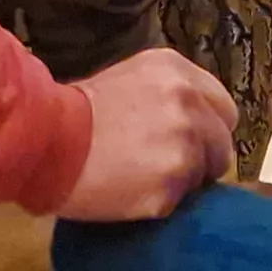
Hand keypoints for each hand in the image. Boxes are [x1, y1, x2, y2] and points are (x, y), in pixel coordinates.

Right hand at [55, 49, 240, 220]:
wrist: (48, 141)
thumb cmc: (78, 109)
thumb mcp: (131, 79)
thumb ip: (170, 94)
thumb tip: (195, 120)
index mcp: (177, 71)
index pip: (224, 107)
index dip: (210, 127)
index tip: (193, 140)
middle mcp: (189, 103)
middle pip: (222, 143)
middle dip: (204, 156)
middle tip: (170, 163)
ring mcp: (184, 144)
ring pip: (204, 175)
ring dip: (182, 179)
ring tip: (143, 175)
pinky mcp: (172, 183)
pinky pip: (179, 199)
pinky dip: (160, 200)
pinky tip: (131, 189)